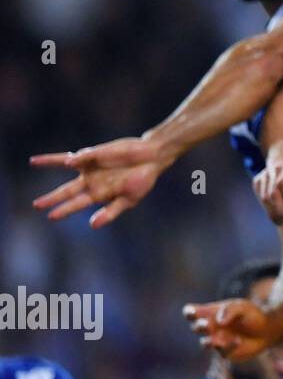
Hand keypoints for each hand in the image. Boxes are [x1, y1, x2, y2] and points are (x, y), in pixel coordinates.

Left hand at [31, 136, 167, 227]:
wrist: (152, 158)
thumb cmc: (142, 180)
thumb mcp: (128, 200)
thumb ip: (110, 212)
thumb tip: (93, 226)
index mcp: (98, 194)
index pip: (76, 204)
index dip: (64, 210)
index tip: (51, 216)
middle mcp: (91, 180)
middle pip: (66, 190)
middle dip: (52, 198)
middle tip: (36, 205)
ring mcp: (91, 166)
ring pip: (65, 163)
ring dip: (50, 163)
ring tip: (34, 162)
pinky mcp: (96, 153)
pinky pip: (82, 156)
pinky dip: (75, 159)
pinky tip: (70, 162)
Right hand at [183, 298, 272, 360]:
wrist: (266, 331)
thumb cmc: (252, 315)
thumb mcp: (243, 307)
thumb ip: (230, 310)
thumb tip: (219, 321)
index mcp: (211, 313)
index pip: (192, 312)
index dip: (189, 312)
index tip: (193, 312)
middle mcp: (211, 327)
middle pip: (196, 327)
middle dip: (200, 326)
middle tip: (208, 325)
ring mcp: (216, 340)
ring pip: (205, 343)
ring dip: (211, 340)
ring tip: (219, 339)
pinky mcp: (225, 352)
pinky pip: (222, 352)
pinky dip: (229, 347)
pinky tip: (238, 342)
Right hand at [254, 150, 282, 224]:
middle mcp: (274, 169)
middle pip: (271, 193)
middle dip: (278, 210)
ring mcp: (264, 174)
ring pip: (264, 197)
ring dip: (271, 211)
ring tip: (280, 221)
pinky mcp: (257, 180)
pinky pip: (259, 196)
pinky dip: (267, 206)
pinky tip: (274, 209)